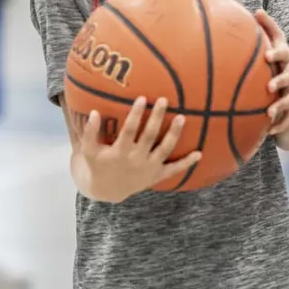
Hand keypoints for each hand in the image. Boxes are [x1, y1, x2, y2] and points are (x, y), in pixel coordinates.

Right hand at [79, 97, 200, 202]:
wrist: (107, 191)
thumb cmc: (98, 164)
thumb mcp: (89, 151)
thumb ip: (89, 132)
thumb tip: (94, 112)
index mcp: (120, 152)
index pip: (129, 130)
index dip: (136, 114)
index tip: (142, 98)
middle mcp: (136, 160)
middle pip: (150, 136)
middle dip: (157, 118)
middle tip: (164, 100)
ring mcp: (149, 168)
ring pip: (165, 149)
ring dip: (174, 134)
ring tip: (182, 117)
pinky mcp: (157, 176)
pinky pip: (174, 170)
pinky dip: (187, 163)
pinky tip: (199, 153)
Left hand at [256, 10, 288, 135]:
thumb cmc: (278, 58)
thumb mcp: (275, 42)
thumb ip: (267, 28)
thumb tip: (257, 9)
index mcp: (286, 57)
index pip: (284, 52)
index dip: (277, 53)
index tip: (267, 56)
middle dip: (280, 81)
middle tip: (269, 86)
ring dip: (280, 106)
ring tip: (268, 113)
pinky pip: (288, 117)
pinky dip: (279, 123)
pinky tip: (268, 131)